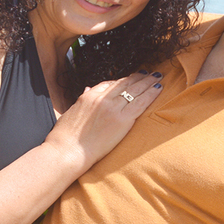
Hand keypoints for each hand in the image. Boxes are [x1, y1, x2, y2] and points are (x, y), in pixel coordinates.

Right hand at [44, 71, 161, 169]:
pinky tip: (158, 88)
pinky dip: (151, 94)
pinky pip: (141, 103)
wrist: (67, 151)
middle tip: (149, 73)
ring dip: (148, 82)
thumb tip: (88, 89)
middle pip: (125, 84)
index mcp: (89, 96)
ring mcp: (113, 108)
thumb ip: (82, 99)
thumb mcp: (71, 112)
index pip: (110, 83)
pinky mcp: (122, 120)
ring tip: (158, 76)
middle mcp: (102, 98)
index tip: (131, 78)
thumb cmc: (65, 137)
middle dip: (139, 77)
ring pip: (135, 90)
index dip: (124, 80)